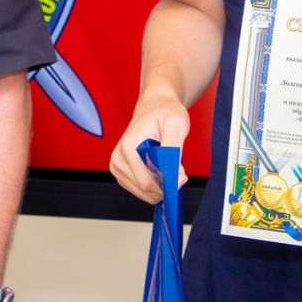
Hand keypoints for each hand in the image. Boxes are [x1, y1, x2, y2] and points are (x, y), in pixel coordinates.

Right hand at [108, 88, 190, 203]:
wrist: (154, 108)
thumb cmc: (166, 114)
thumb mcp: (176, 125)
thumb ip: (174, 150)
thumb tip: (176, 177)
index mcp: (128, 146)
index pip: (147, 181)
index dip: (169, 183)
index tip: (184, 175)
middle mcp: (118, 158)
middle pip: (145, 189)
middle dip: (166, 185)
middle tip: (178, 169)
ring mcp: (117, 167)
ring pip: (144, 193)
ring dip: (161, 185)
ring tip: (167, 164)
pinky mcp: (121, 174)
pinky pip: (141, 192)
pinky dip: (155, 186)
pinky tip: (160, 169)